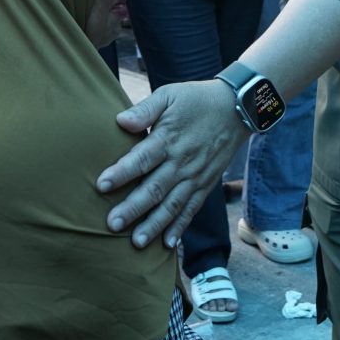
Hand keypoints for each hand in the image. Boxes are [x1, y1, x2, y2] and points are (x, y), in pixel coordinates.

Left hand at [96, 79, 247, 248]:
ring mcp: (195, 176)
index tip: (101, 185)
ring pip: (172, 204)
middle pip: (155, 188)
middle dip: (133, 208)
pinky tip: (167, 244)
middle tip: (112, 224)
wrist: (237, 109)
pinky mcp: (206, 184)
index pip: (142, 159)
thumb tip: (120, 121)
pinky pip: (192, 209)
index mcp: (169, 138)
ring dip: (154, 224)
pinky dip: (180, 227)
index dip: (121, 172)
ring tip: (136, 242)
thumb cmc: (196, 100)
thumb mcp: (169, 95)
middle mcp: (182, 161)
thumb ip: (144, 110)